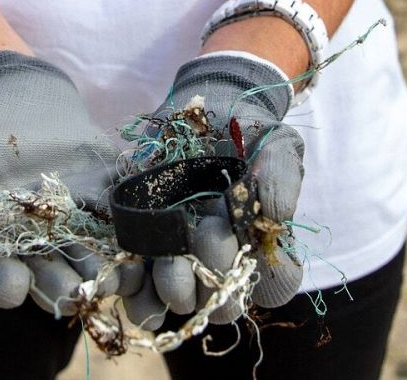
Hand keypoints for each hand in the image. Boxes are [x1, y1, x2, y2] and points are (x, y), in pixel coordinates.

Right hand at [0, 52, 121, 313]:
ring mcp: (76, 227)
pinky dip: (135, 244)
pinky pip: (124, 231)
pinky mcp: (109, 206)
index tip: (12, 286)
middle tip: (71, 293)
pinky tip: (144, 251)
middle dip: (60, 288)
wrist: (22, 92)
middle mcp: (36, 246)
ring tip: (113, 280)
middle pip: (49, 277)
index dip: (3, 285)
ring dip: (104, 276)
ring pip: (91, 262)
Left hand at [121, 53, 304, 327]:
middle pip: (220, 303)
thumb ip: (281, 177)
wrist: (203, 103)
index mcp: (258, 244)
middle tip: (206, 238)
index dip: (265, 282)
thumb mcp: (275, 144)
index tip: (251, 251)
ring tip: (168, 260)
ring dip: (172, 290)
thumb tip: (278, 217)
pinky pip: (135, 283)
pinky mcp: (142, 243)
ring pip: (177, 301)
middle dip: (212, 283)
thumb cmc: (247, 129)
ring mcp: (181, 255)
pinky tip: (125, 272)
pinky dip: (129, 285)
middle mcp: (221, 259)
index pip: (274, 287)